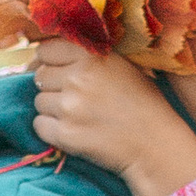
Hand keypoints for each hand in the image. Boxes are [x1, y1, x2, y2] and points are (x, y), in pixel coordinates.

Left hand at [30, 39, 195, 195]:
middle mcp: (78, 78)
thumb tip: (45, 57)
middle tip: (75, 98)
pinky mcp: (65, 134)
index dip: (50, 61)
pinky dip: (51, 130)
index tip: (59, 71)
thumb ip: (89, 55)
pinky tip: (73, 131)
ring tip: (78, 116)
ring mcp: (69, 107)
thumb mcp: (123, 65)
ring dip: (52, 109)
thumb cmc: (143, 103)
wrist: (156, 145)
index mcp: (92, 56)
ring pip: (39, 101)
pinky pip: (39, 126)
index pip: (46, 50)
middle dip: (52, 86)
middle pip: (41, 76)